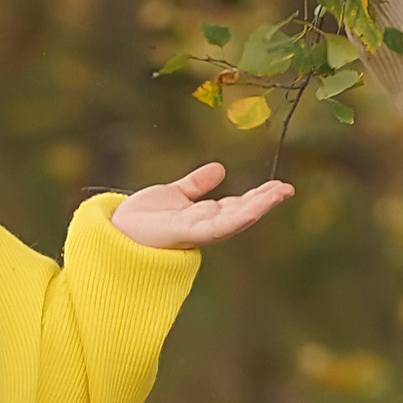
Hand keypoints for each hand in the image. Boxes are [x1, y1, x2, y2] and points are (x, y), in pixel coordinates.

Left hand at [110, 162, 292, 248]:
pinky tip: (251, 208)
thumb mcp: (174, 194)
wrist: (115, 231)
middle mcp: (204, 226)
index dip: (258, 197)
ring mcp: (196, 231)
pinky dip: (235, 217)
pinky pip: (215, 226)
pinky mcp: (185, 233)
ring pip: (234, 220)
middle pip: (241, 213)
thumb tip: (220, 169)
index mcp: (203, 217)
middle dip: (264, 201)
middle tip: (287, 188)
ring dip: (258, 207)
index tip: (278, 186)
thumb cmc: (142, 218)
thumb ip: (196, 185)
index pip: (237, 206)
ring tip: (279, 193)